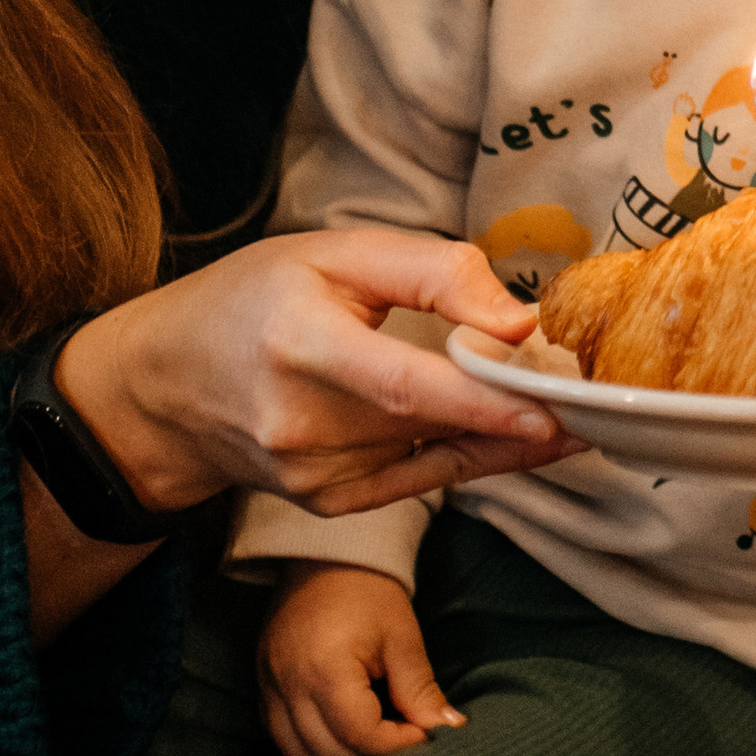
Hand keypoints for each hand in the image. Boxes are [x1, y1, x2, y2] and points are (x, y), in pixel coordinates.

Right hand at [57, 229, 573, 519]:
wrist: (165, 387)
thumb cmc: (252, 302)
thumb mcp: (332, 253)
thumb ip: (431, 272)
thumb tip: (518, 321)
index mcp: (297, 343)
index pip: (400, 384)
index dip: (480, 402)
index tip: (550, 409)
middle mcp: (301, 422)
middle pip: (430, 419)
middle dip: (515, 407)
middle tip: (589, 391)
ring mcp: (313, 474)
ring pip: (436, 452)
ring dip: (504, 432)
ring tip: (561, 407)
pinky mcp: (329, 503)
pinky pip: (423, 479)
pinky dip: (474, 455)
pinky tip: (516, 435)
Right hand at [261, 565, 463, 755]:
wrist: (327, 555)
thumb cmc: (369, 593)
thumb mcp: (403, 639)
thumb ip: (421, 691)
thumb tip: (447, 728)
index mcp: (326, 670)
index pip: (361, 736)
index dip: (398, 743)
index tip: (420, 729)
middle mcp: (289, 683)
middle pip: (330, 751)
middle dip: (370, 752)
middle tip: (397, 731)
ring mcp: (269, 684)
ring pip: (299, 752)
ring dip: (337, 755)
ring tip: (368, 734)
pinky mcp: (262, 682)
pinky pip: (280, 735)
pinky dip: (309, 744)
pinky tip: (337, 730)